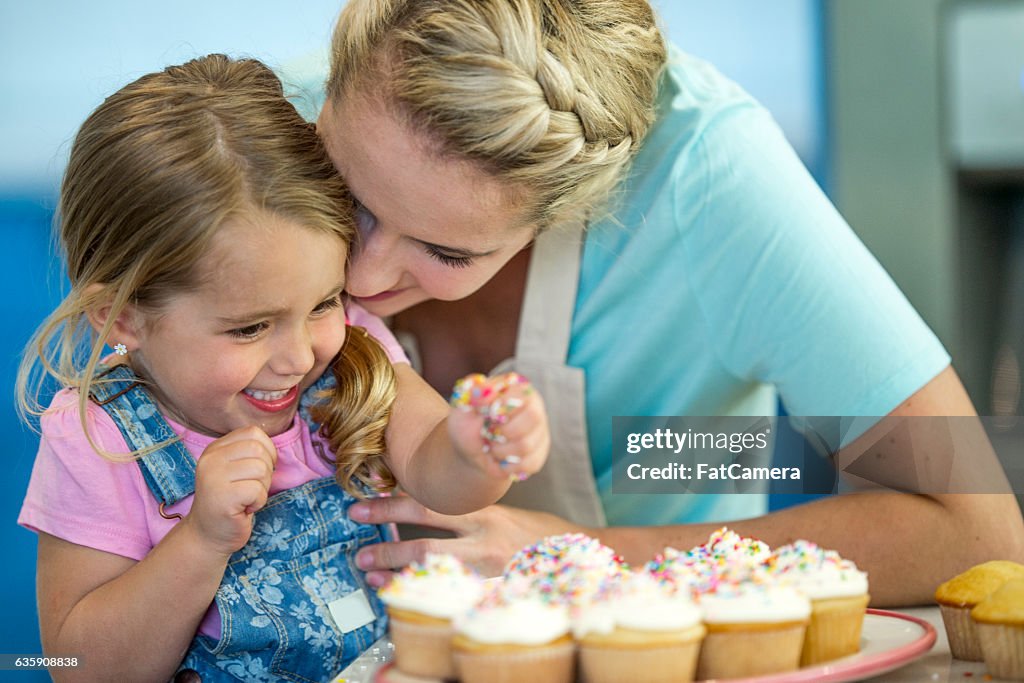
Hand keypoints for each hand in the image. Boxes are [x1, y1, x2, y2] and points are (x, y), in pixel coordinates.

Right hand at [182, 426, 277, 557]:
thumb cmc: (230, 503)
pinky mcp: (222, 496)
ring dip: (262, 488)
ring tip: (247, 499)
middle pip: (259, 449)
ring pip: (261, 469)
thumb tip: (273, 448)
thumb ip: (249, 454)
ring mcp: (213, 477)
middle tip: (252, 488)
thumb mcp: (236, 470)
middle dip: (266, 471)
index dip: (267, 450)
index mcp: (215, 449)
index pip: (253, 432)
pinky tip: (244, 509)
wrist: (207, 536)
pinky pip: (257, 490)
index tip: (259, 470)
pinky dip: (259, 502)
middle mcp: (211, 459)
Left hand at [348, 494, 586, 585]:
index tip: (362, 506)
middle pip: (424, 538)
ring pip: (434, 569)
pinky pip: (453, 594)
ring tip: (371, 575)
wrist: (581, 557)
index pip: (429, 504)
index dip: (392, 504)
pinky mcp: (495, 591)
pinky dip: (425, 595)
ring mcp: (489, 568)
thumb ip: (472, 513)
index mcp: (483, 512)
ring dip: (398, 573)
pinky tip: (404, 598)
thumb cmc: (542, 535)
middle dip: (385, 542)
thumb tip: (430, 511)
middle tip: (357, 549)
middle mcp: (483, 538)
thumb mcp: (507, 513)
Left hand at [448, 372, 549, 481]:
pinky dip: (506, 465)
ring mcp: (539, 433)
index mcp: (517, 388)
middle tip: (489, 432)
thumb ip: (472, 395)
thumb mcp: (463, 406)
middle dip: (504, 430)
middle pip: (533, 417)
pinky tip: (499, 458)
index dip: (504, 406)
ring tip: (491, 446)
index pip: (522, 394)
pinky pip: (528, 463)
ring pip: (527, 444)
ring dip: (500, 450)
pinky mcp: (538, 455)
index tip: (488, 415)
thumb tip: (482, 391)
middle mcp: (534, 408)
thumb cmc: (467, 423)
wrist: (469, 452)